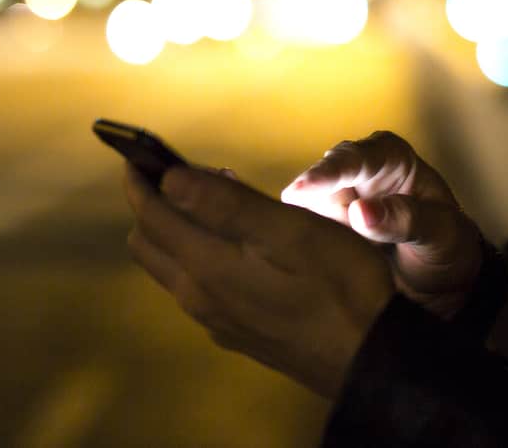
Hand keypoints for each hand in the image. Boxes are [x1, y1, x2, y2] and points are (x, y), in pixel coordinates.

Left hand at [124, 163, 395, 398]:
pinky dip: (197, 254)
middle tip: (180, 172)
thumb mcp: (289, 230)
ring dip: (175, 229)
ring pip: (170, 268)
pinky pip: (195, 287)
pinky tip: (235, 245)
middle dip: (151, 204)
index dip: (139, 180)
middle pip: (148, 245)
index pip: (151, 216)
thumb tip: (168, 178)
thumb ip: (225, 204)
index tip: (137, 151)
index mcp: (206, 267)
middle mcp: (199, 297)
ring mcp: (217, 319)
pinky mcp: (237, 332)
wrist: (369, 356)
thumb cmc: (339, 282)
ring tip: (211, 199)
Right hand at [280, 131, 483, 319]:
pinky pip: (303, 230)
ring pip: (305, 207)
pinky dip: (299, 242)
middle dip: (304, 200)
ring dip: (300, 225)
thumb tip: (360, 211)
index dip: (325, 175)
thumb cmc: (448, 245)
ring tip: (299, 247)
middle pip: (320, 179)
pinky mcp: (326, 226)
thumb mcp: (440, 233)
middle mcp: (360, 171)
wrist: (443, 280)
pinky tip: (295, 258)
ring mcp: (339, 198)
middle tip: (288, 225)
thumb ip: (405, 220)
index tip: (299, 192)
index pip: (355, 159)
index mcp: (392, 158)